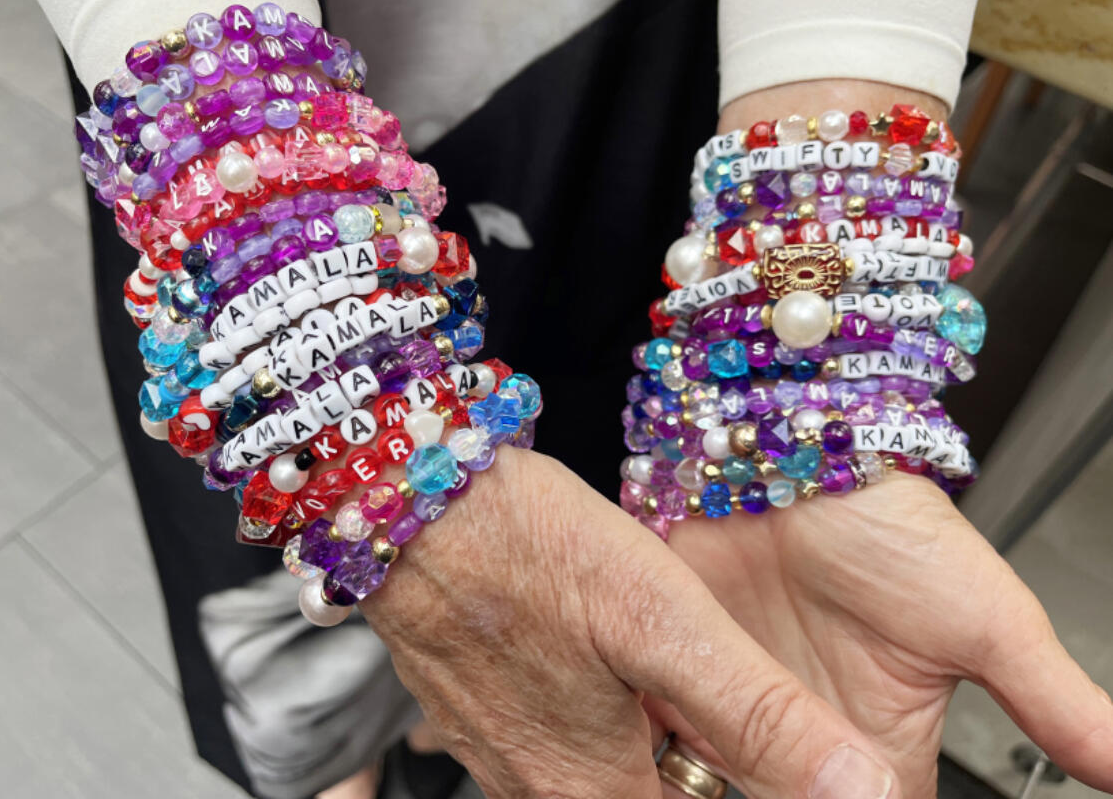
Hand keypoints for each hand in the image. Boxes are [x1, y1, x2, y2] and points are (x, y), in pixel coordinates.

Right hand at [361, 448, 905, 798]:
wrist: (406, 496)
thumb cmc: (526, 547)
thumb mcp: (664, 622)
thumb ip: (758, 714)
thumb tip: (859, 789)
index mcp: (593, 788)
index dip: (738, 788)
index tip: (740, 748)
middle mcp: (535, 787)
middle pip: (642, 798)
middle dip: (689, 761)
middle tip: (700, 696)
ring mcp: (493, 749)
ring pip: (594, 769)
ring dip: (639, 734)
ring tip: (656, 667)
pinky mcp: (470, 705)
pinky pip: (545, 734)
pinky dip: (586, 707)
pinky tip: (592, 646)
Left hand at [650, 472, 1112, 795]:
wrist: (788, 448)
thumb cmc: (888, 521)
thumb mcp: (987, 617)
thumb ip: (1055, 703)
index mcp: (884, 749)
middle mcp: (805, 738)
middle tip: (781, 794)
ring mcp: (736, 712)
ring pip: (716, 796)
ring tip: (695, 796)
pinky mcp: (677, 683)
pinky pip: (659, 752)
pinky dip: (656, 770)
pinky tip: (650, 779)